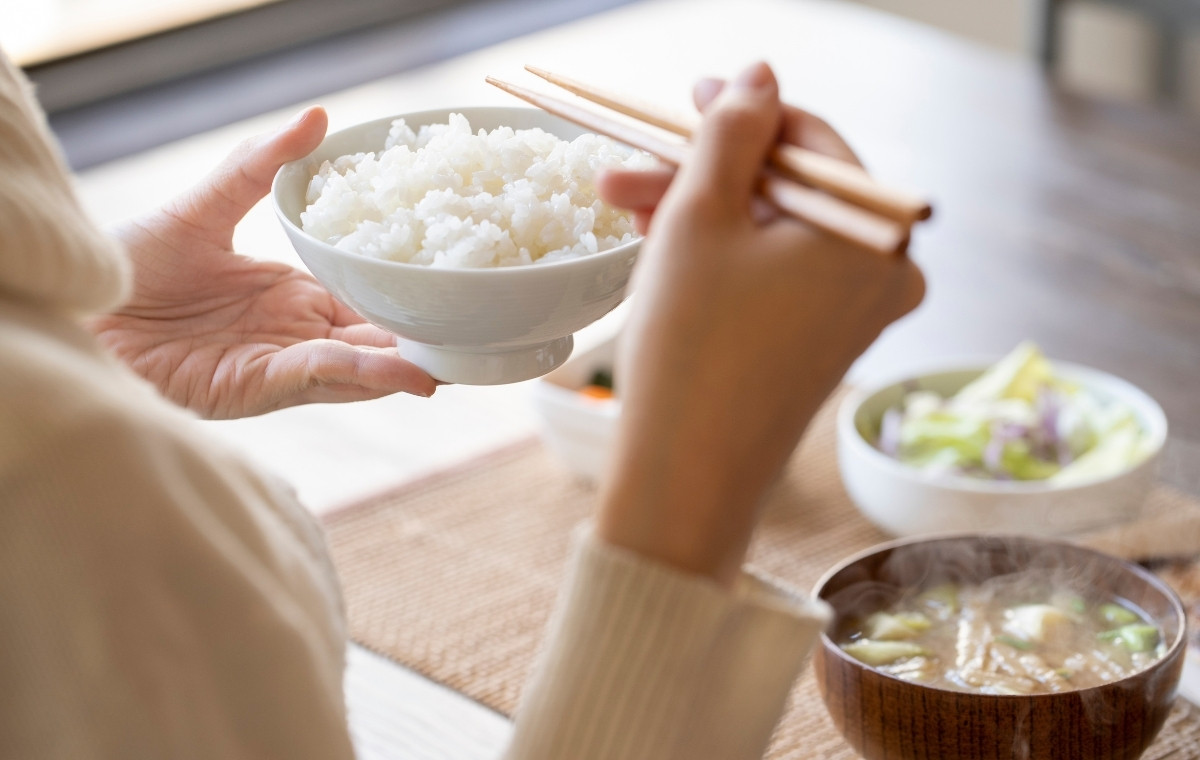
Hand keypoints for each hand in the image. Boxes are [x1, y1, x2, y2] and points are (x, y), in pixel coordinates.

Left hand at [86, 107, 436, 418]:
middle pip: (371, 342)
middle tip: (474, 334)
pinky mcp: (251, 389)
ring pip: (356, 368)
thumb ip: (260, 167)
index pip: (363, 302)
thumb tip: (319, 116)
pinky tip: (402, 370)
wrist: (75, 307)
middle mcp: (291, 336)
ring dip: (403, 366)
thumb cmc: (129, 264)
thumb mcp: (205, 207)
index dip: (405, 298)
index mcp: (290, 297)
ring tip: (454, 362)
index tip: (452, 286)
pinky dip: (361, 375)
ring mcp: (275, 366)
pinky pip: (316, 377)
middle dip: (419, 342)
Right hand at [594, 63, 924, 584]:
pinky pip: (777, 277)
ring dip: (699, 217)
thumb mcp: (701, 216)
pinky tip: (662, 250)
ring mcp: (858, 316)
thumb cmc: (693, 344)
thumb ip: (732, 131)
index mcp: (878, 234)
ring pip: (772, 235)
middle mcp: (887, 274)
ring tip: (622, 212)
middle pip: (786, 191)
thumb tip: (759, 76)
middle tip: (626, 170)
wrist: (687, 480)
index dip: (739, 116)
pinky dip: (724, 260)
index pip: (810, 140)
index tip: (682, 103)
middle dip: (700, 176)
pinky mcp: (824, 347)